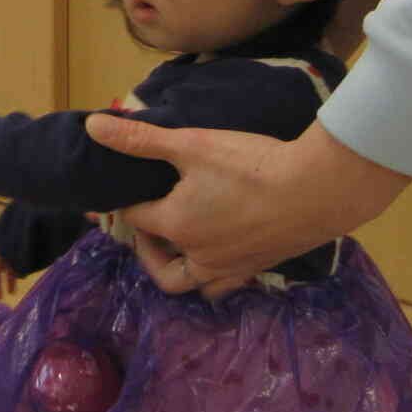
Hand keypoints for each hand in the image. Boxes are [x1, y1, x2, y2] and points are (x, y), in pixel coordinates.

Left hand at [82, 115, 411, 298]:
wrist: (319, 188)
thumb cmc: (251, 164)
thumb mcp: (190, 144)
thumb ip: (140, 139)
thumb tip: (92, 127)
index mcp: (177, 226)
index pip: (136, 219)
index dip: (123, 205)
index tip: (119, 194)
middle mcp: (201, 256)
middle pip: (161, 268)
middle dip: (147, 250)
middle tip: (148, 225)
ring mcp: (233, 267)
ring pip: (195, 283)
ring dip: (180, 268)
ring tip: (182, 242)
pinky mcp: (262, 268)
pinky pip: (228, 284)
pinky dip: (216, 274)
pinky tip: (224, 249)